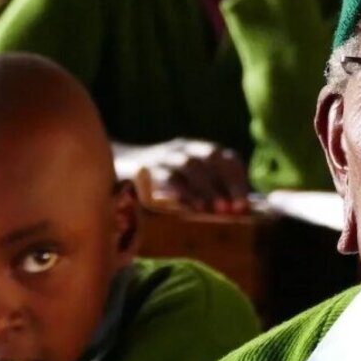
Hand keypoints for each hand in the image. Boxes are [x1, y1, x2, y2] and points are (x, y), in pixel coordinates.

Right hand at [114, 139, 251, 214]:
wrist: (114, 165)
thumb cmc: (158, 180)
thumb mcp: (186, 182)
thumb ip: (210, 191)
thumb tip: (240, 211)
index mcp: (198, 150)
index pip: (226, 157)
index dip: (238, 178)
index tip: (246, 203)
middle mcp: (183, 149)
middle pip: (212, 157)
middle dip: (227, 182)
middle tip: (235, 209)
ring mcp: (163, 155)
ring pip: (190, 165)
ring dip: (205, 188)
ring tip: (215, 210)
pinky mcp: (144, 167)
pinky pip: (165, 175)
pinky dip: (180, 190)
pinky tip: (189, 206)